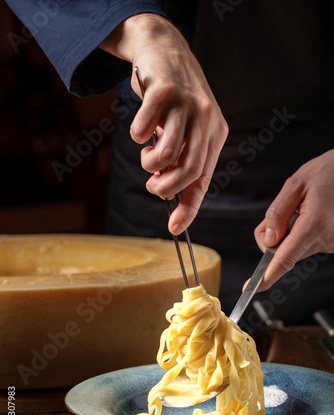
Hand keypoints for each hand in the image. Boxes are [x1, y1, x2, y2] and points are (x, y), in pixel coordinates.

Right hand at [100, 14, 227, 234]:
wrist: (163, 49)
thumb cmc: (172, 100)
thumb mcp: (185, 130)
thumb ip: (180, 159)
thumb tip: (168, 196)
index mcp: (215, 133)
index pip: (204, 178)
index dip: (189, 207)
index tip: (175, 229)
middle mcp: (206, 120)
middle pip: (189, 171)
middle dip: (165, 188)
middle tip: (153, 185)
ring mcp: (187, 104)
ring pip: (167, 154)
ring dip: (149, 164)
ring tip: (146, 153)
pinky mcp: (165, 91)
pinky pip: (145, 130)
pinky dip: (137, 137)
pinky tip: (140, 129)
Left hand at [253, 149, 333, 290]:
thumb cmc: (328, 173)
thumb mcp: (296, 184)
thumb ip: (277, 213)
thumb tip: (269, 240)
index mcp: (314, 225)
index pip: (285, 258)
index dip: (267, 276)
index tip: (252, 288)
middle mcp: (326, 240)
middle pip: (284, 252)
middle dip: (275, 236)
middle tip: (285, 210)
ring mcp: (331, 244)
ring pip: (295, 248)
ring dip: (290, 232)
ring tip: (304, 208)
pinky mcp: (333, 243)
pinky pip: (307, 243)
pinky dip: (302, 232)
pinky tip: (312, 213)